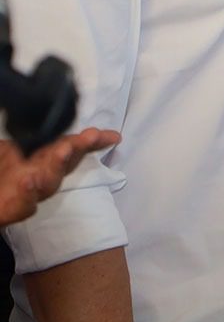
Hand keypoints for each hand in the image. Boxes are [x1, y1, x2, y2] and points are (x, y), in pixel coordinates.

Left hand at [0, 128, 120, 226]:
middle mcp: (43, 175)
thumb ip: (28, 135)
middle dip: (80, 148)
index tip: (114, 136)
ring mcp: (30, 193)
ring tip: (64, 150)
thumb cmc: (3, 172)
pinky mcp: (13, 209)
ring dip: (59, 165)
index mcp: (44, 158)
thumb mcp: (10, 147)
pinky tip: (29, 181)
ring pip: (51, 182)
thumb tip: (39, 112)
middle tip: (92, 135)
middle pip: (67, 162)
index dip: (93, 141)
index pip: (73, 148)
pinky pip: (24, 205)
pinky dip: (29, 194)